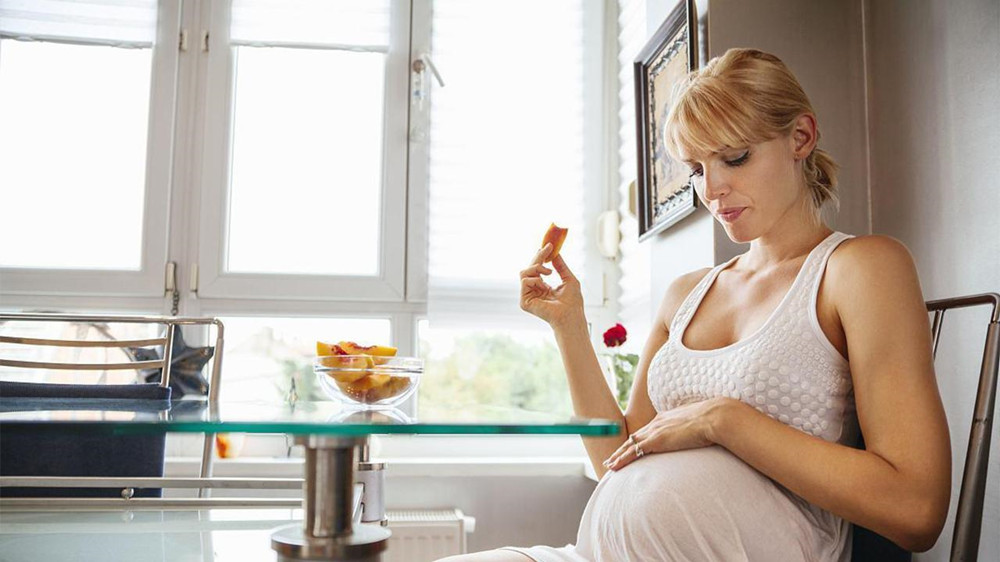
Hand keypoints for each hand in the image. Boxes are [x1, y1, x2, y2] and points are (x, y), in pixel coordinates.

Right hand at [519, 243, 584, 328]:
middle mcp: (534, 291)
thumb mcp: (568, 279)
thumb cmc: (572, 302)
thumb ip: (561, 266)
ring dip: (537, 268)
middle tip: (548, 249)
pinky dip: (535, 279)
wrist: (570, 315)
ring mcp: (528, 296)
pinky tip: (544, 285)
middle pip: (529, 268)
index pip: (537, 269)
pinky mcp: (524, 302)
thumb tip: (555, 253)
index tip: (549, 246)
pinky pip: (524, 282)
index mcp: (542, 288)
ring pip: (524, 273)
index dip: (540, 257)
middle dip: (538, 257)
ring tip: (549, 272)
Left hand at [602, 397, 732, 470]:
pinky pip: (633, 452)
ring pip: (630, 444)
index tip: (631, 446)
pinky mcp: (656, 441)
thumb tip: (699, 436)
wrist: (714, 417)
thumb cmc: (713, 421)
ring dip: (618, 455)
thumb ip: (692, 429)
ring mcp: (655, 431)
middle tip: (612, 458)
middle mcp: (657, 423)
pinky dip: (622, 459)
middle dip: (623, 448)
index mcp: (666, 417)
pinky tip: (614, 466)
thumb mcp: (699, 424)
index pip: (647, 430)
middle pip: (634, 437)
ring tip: (609, 464)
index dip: (637, 440)